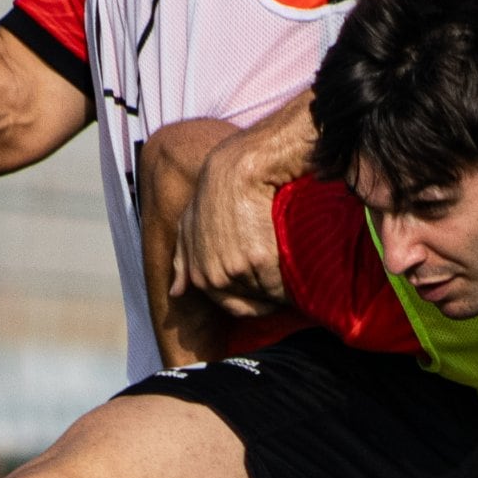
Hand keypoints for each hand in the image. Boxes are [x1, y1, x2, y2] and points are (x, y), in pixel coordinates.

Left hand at [175, 118, 300, 315]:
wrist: (238, 170)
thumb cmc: (215, 194)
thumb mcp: (189, 226)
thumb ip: (183, 261)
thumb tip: (176, 293)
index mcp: (200, 276)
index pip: (236, 307)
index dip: (257, 301)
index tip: (273, 291)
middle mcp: (215, 278)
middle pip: (257, 304)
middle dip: (273, 294)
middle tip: (289, 276)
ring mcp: (237, 270)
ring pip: (272, 294)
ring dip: (286, 285)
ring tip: (295, 263)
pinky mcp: (259, 260)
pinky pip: (284, 283)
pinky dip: (296, 276)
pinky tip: (300, 260)